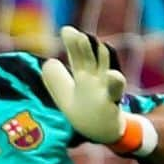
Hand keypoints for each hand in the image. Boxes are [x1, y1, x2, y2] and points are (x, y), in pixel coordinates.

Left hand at [40, 26, 125, 143]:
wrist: (103, 132)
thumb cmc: (85, 112)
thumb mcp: (66, 96)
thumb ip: (57, 80)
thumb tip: (48, 62)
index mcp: (86, 76)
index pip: (79, 57)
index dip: (73, 44)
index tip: (66, 30)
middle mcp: (98, 79)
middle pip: (92, 60)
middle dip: (86, 47)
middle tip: (79, 34)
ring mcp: (107, 90)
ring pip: (108, 70)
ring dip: (105, 57)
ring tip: (102, 44)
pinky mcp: (113, 104)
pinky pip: (115, 93)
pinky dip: (115, 83)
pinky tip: (113, 75)